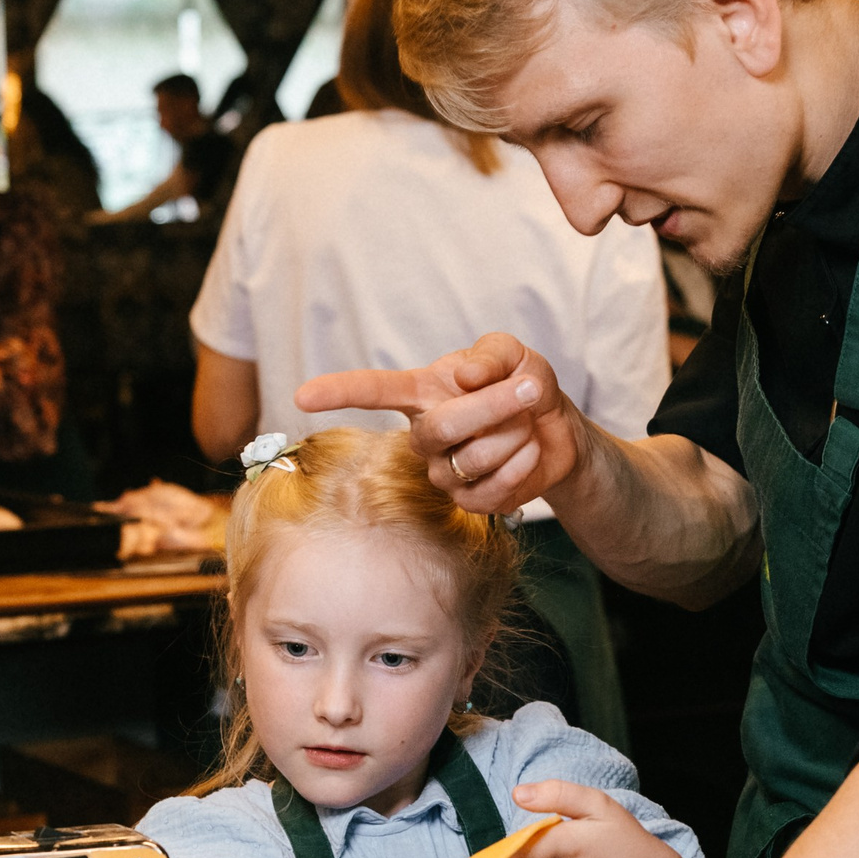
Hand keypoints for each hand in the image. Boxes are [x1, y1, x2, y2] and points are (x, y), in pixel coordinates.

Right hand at [295, 333, 585, 515]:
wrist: (556, 429)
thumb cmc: (522, 385)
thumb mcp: (513, 355)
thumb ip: (489, 355)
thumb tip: (463, 376)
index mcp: (422, 392)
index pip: (372, 391)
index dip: (338, 392)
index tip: (302, 396)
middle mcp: (423, 435)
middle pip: (438, 429)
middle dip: (490, 407)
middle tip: (527, 389)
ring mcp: (442, 472)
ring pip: (471, 459)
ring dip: (514, 435)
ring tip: (526, 422)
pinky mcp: (468, 502)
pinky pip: (490, 490)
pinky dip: (521, 465)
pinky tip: (528, 452)